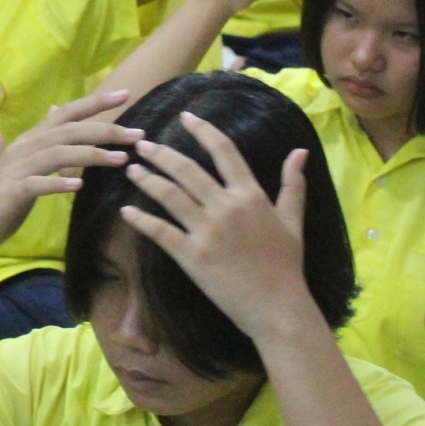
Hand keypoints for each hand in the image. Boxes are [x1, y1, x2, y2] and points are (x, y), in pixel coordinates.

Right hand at [0, 93, 143, 260]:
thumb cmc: (2, 200)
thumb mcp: (26, 165)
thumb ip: (44, 141)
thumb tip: (56, 110)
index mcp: (30, 140)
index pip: (66, 112)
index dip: (95, 102)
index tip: (126, 94)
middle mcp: (23, 147)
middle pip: (69, 130)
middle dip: (106, 129)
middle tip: (139, 134)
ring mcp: (15, 169)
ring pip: (58, 153)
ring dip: (92, 155)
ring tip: (121, 160)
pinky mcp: (10, 192)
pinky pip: (37, 184)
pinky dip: (58, 183)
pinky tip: (78, 186)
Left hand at [119, 114, 313, 342]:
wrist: (278, 308)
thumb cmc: (286, 266)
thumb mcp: (293, 221)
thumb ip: (293, 184)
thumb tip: (299, 151)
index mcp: (251, 195)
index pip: (224, 151)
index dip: (203, 130)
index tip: (185, 117)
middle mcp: (227, 207)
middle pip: (187, 169)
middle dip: (161, 153)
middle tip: (142, 143)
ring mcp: (207, 231)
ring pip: (169, 195)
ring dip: (146, 179)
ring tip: (131, 169)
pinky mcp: (192, 256)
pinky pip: (160, 232)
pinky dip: (141, 220)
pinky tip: (125, 212)